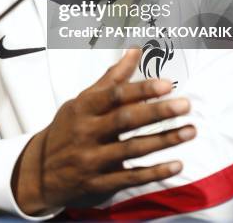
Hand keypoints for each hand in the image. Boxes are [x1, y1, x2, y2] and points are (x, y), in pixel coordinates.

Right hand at [12, 49, 195, 212]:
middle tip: (185, 104)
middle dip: (158, 112)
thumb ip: (112, 78)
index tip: (165, 84)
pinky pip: (132, 177)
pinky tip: (177, 163)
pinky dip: (156, 172)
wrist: (42, 171)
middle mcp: (87, 132)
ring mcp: (93, 160)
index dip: (141, 89)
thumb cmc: (69, 127)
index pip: (114, 95)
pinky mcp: (101, 183)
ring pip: (133, 149)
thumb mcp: (83, 101)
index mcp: (84, 108)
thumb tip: (135, 50)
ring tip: (190, 130)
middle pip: (126, 120)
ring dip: (165, 140)